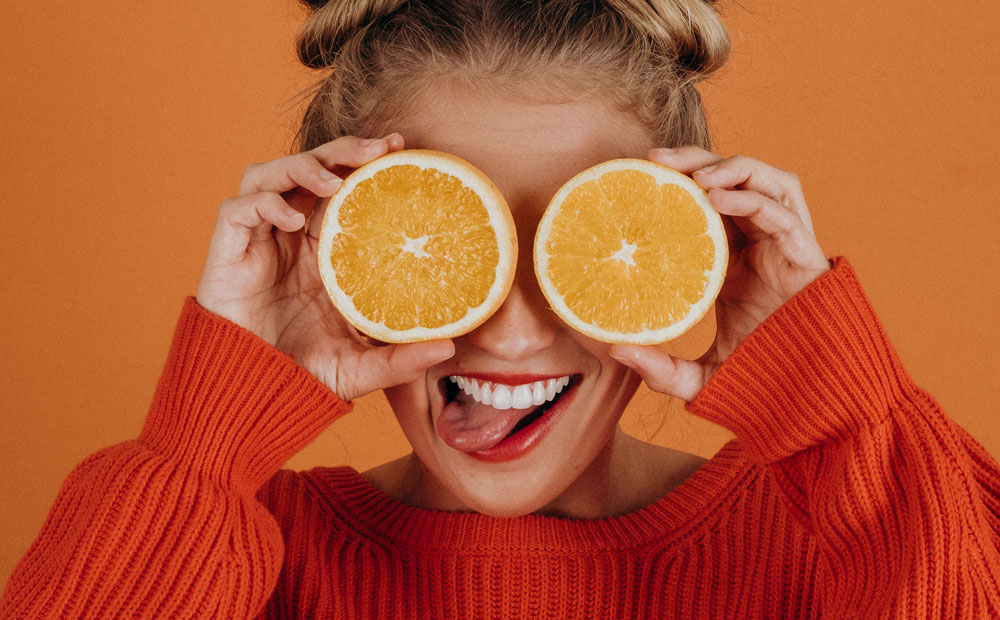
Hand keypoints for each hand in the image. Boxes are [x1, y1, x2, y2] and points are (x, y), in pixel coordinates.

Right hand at [196, 134, 453, 400]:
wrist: (250, 395)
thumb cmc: (302, 375)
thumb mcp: (361, 367)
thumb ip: (401, 359)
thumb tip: (449, 348)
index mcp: (323, 251)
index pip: (343, 188)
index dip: (366, 162)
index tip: (401, 149)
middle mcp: (290, 236)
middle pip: (311, 168)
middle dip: (342, 149)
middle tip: (380, 148)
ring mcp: (258, 241)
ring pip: (270, 174)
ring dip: (302, 167)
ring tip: (335, 180)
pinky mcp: (227, 252)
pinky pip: (238, 209)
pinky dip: (265, 203)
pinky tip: (292, 220)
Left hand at [609, 147, 829, 400]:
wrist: (808, 397)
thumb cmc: (759, 378)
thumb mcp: (699, 376)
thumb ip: (660, 368)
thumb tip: (616, 351)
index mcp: (733, 258)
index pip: (707, 202)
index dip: (679, 182)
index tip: (639, 175)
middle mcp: (760, 243)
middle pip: (733, 179)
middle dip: (697, 160)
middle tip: (656, 159)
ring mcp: (785, 246)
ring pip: (765, 181)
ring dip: (731, 167)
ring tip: (694, 176)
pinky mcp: (806, 255)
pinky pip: (782, 212)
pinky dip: (751, 198)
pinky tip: (719, 198)